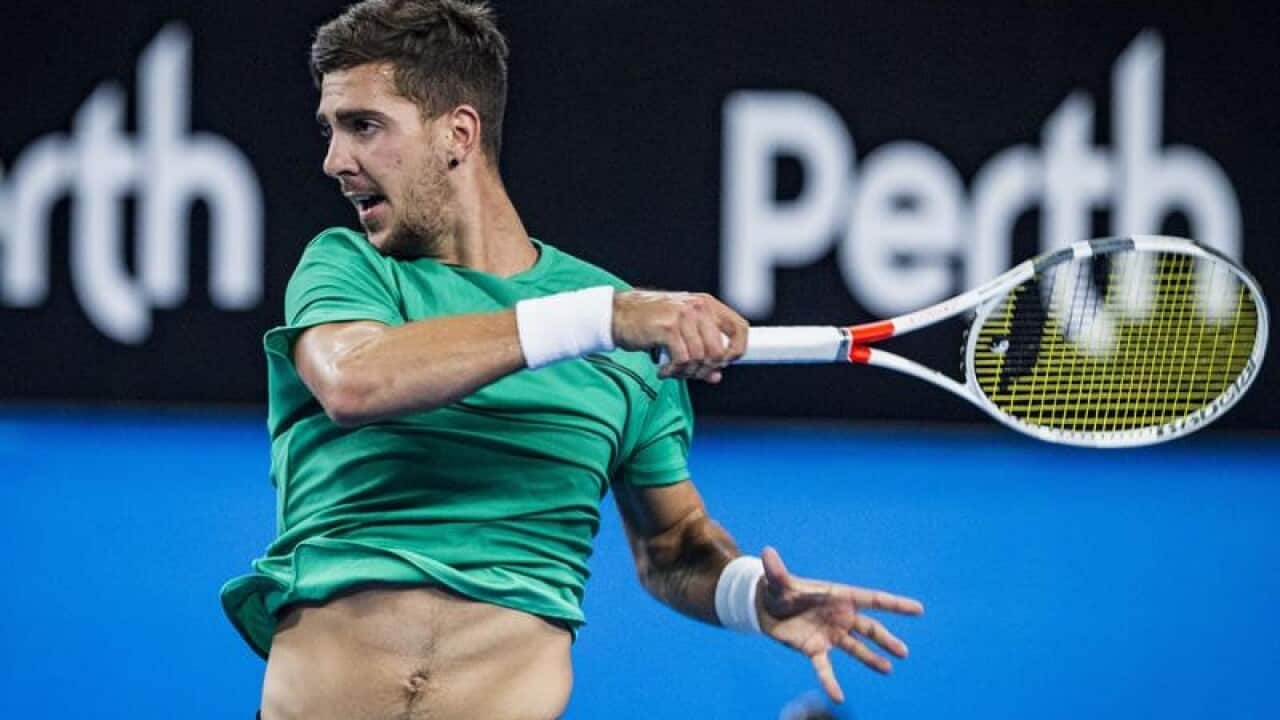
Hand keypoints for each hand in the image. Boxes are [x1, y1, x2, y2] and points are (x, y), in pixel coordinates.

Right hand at [612, 290, 748, 381]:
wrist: (617, 314)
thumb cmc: (649, 323)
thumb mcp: (681, 332)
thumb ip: (701, 351)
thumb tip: (716, 376)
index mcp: (707, 304)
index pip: (740, 328)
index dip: (737, 351)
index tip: (723, 365)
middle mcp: (698, 307)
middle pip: (719, 351)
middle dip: (705, 369)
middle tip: (689, 373)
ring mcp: (683, 316)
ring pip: (700, 358)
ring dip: (686, 372)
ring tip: (672, 371)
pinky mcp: (668, 327)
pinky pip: (682, 360)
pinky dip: (673, 371)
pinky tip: (662, 370)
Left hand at [757, 547, 923, 703]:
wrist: (765, 608)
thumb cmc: (778, 589)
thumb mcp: (776, 581)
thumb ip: (775, 571)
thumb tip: (766, 552)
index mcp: (838, 596)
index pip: (872, 600)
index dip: (895, 604)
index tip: (918, 609)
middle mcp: (840, 616)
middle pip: (869, 628)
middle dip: (885, 640)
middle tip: (903, 652)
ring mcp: (831, 634)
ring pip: (856, 648)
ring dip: (871, 659)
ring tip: (888, 669)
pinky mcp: (816, 650)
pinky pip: (826, 668)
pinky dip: (831, 682)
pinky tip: (838, 696)